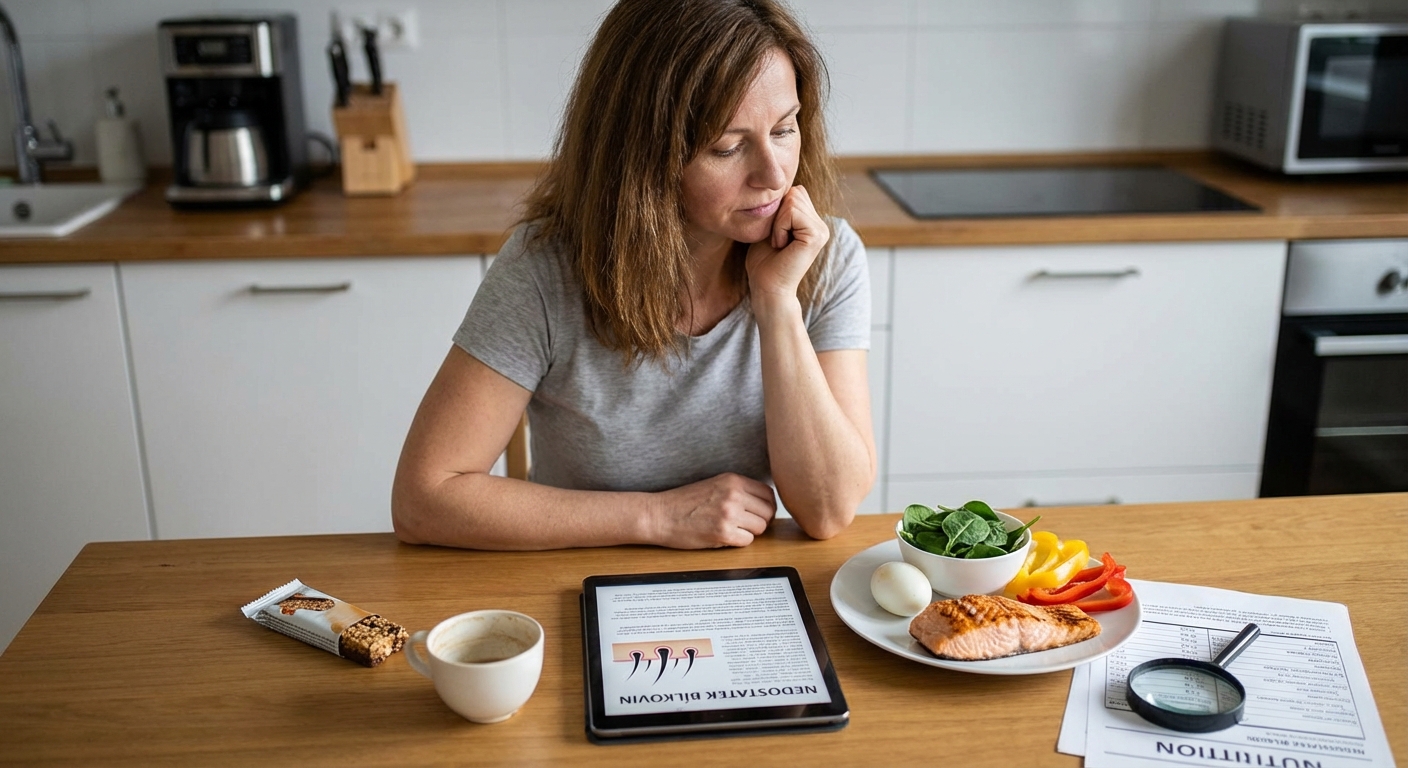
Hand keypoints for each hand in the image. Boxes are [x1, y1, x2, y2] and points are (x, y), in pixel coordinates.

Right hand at [651, 473, 777, 547]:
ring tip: (732, 530)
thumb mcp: (714, 484)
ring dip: (749, 532)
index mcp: (733, 480)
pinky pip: (747, 541)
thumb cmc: (684, 502)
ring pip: (760, 527)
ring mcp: (729, 514)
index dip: (766, 506)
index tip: (758, 513)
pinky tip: (724, 537)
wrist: (659, 515)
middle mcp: (733, 494)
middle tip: (746, 525)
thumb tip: (764, 504)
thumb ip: (738, 490)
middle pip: (768, 511)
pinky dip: (738, 542)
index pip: (768, 493)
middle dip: (760, 520)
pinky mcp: (723, 533)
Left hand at [745, 185, 829, 308]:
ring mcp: (822, 230)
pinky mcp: (817, 235)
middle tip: (777, 241)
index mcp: (812, 222)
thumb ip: (780, 207)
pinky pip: (792, 213)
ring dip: (777, 223)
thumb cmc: (764, 261)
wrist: (766, 287)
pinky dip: (780, 228)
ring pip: (792, 201)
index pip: (793, 192)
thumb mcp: (770, 226)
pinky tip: (782, 246)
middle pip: (794, 193)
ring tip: (779, 244)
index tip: (774, 235)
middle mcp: (821, 225)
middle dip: (777, 215)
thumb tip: (784, 183)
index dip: (776, 210)